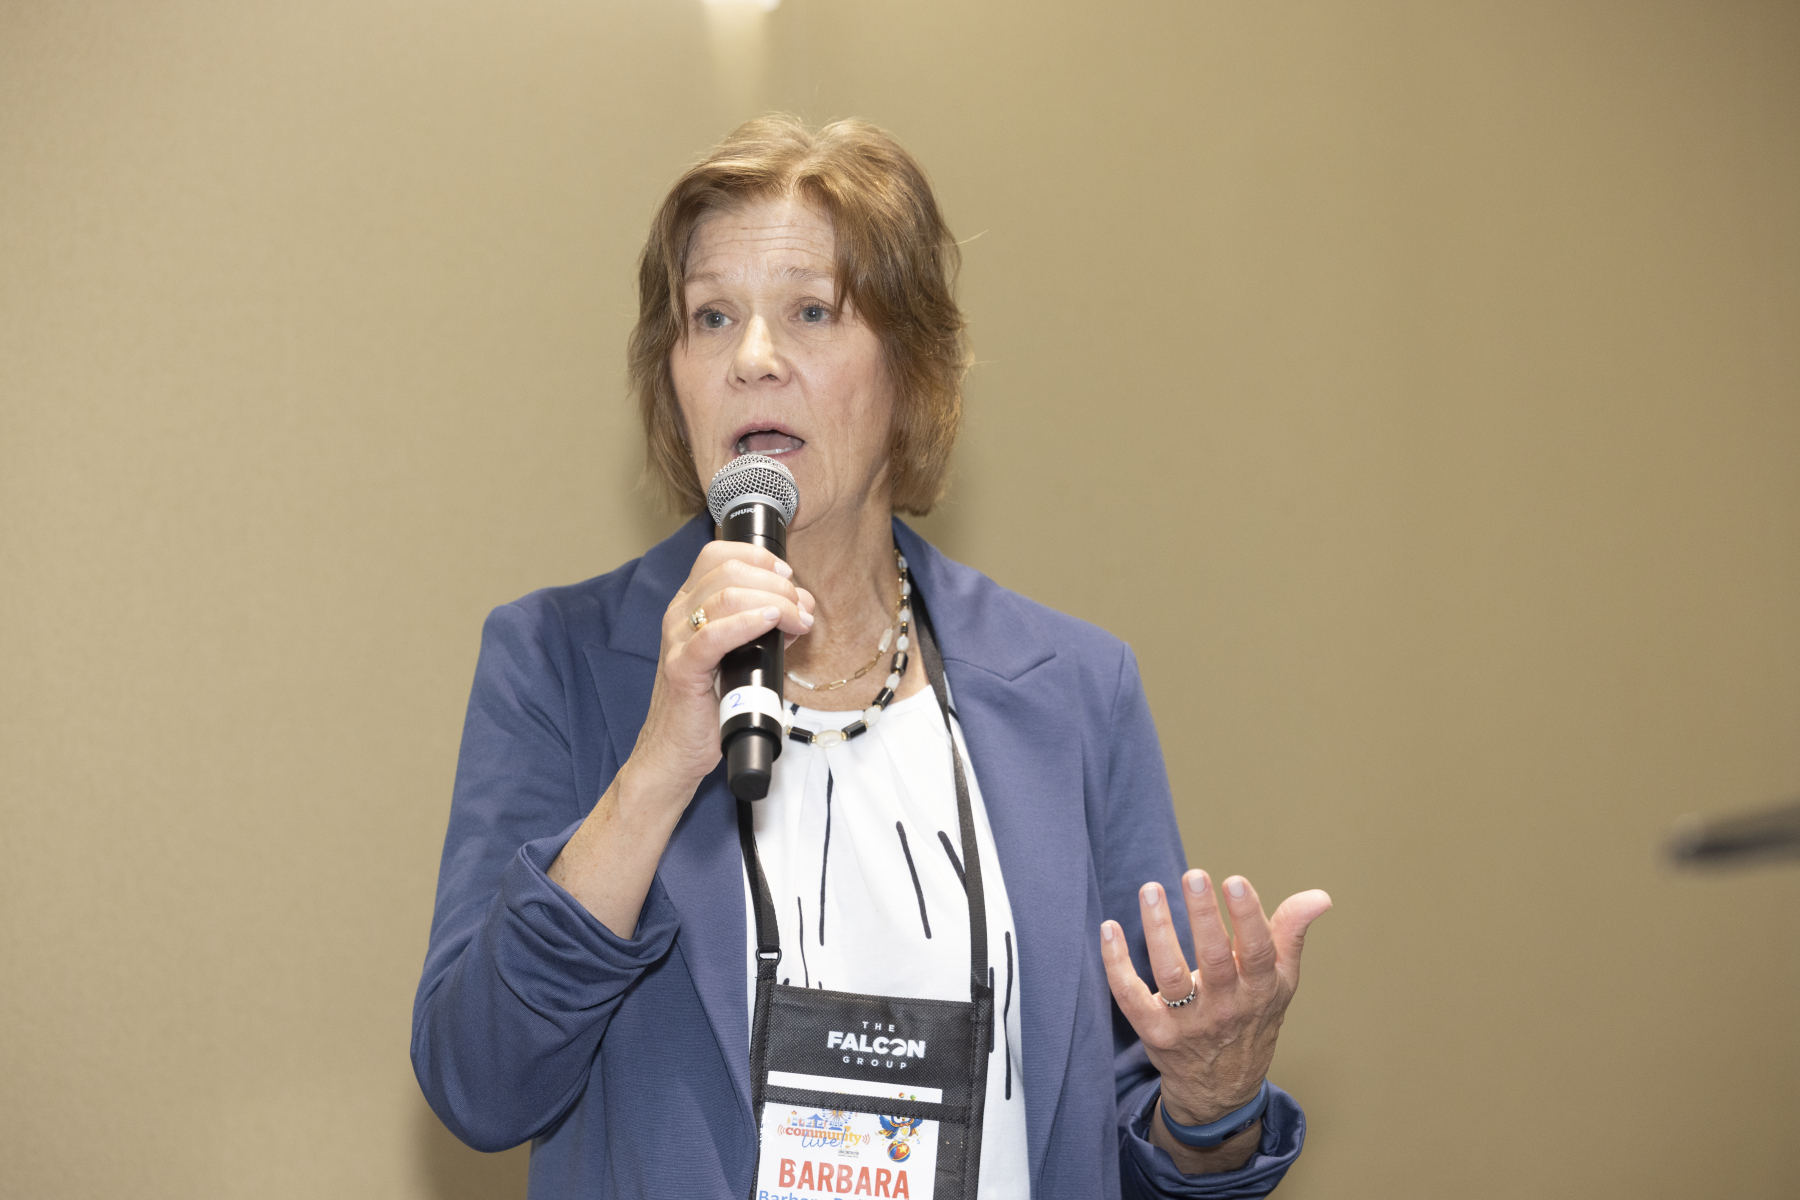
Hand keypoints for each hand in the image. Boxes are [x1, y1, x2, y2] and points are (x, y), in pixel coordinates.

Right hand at [629, 540, 815, 803]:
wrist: (676, 751)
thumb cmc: (709, 705)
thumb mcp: (742, 656)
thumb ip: (767, 628)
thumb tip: (803, 608)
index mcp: (689, 605)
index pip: (718, 554)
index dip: (758, 557)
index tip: (788, 576)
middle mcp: (679, 615)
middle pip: (727, 570)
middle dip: (775, 583)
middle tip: (801, 609)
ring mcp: (677, 640)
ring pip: (724, 596)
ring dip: (773, 602)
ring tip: (798, 621)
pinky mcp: (682, 669)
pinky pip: (712, 636)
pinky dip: (746, 623)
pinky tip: (770, 622)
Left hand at [1100, 871, 1329, 1167]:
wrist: (1222, 1091)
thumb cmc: (1252, 1021)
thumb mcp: (1281, 983)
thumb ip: (1291, 934)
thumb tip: (1319, 896)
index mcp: (1259, 990)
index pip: (1258, 952)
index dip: (1248, 917)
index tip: (1236, 881)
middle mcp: (1226, 1008)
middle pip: (1214, 959)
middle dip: (1204, 916)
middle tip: (1194, 876)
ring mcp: (1188, 1023)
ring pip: (1171, 974)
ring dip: (1158, 930)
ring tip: (1151, 890)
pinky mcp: (1155, 1032)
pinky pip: (1130, 996)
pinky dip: (1116, 963)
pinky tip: (1109, 928)